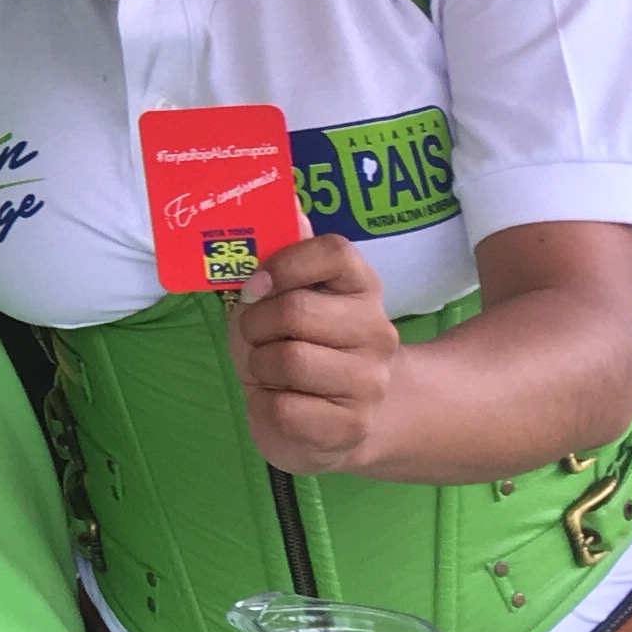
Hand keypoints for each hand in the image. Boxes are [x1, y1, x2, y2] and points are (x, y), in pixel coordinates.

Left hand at [232, 234, 398, 473]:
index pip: (334, 252)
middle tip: (256, 337)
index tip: (257, 284)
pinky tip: (278, 403)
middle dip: (255, 324)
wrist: (341, 422)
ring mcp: (369, 382)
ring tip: (269, 371)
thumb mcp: (286, 299)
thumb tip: (289, 204)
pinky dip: (263, 404)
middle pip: (296, 310)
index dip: (283, 264)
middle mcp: (376, 331)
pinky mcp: (351, 427)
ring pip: (288, 359)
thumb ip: (285, 255)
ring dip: (258, 365)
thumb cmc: (300, 347)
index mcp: (362, 288)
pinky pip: (283, 407)